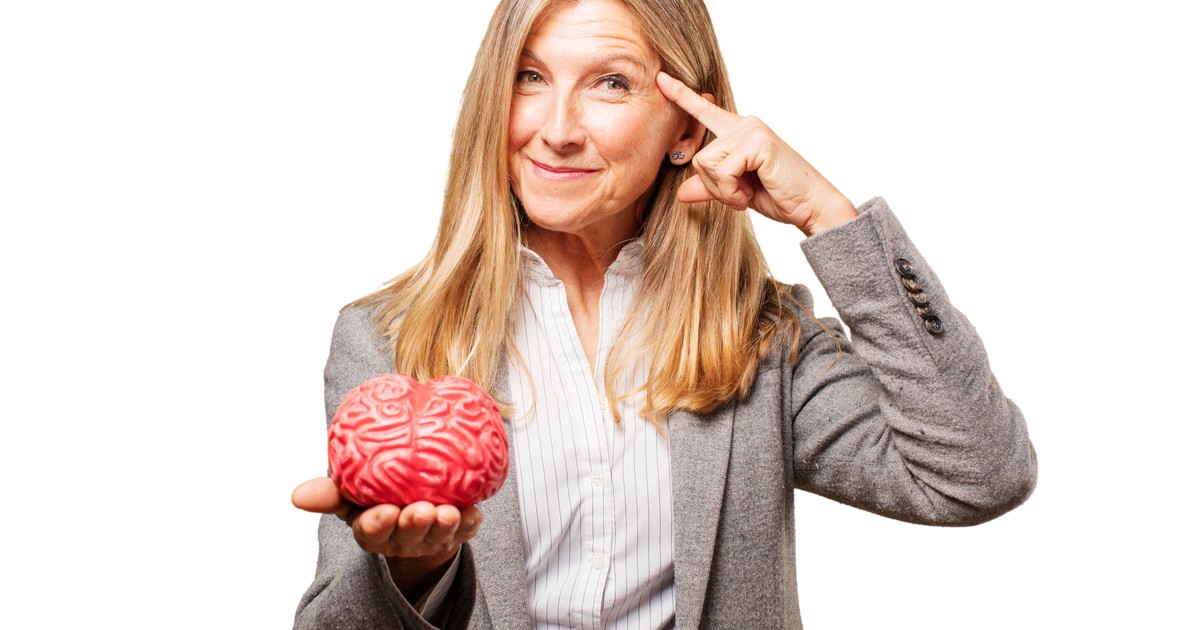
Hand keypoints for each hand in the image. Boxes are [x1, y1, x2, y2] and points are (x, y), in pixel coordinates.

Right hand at [292, 477, 481, 592]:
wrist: (413, 500)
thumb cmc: (376, 495)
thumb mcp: (350, 493)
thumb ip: (329, 493)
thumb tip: (297, 496)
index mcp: (373, 528)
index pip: (372, 530)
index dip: (378, 524)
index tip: (385, 512)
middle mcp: (402, 536)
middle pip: (407, 534)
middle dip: (414, 524)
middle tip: (420, 511)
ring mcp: (430, 536)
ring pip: (437, 533)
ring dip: (443, 524)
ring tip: (447, 512)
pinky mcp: (457, 530)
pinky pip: (466, 528)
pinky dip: (470, 521)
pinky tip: (474, 510)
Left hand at [656, 72, 857, 235]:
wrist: (812, 206)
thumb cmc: (779, 195)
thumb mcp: (736, 192)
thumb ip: (710, 188)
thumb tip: (681, 194)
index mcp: (739, 132)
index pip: (705, 112)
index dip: (682, 96)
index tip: (661, 79)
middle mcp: (744, 125)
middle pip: (699, 156)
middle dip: (715, 186)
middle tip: (740, 195)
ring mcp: (751, 131)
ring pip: (707, 163)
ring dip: (724, 190)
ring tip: (747, 194)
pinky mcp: (757, 143)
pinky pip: (723, 171)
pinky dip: (732, 192)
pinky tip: (750, 195)